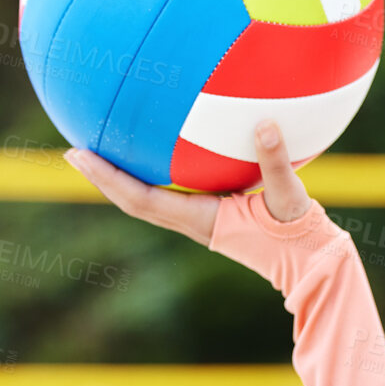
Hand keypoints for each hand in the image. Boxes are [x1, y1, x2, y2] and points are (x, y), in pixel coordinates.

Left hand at [62, 120, 313, 244]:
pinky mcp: (212, 216)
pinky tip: (159, 151)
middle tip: (74, 150)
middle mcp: (193, 222)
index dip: (107, 178)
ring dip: (122, 179)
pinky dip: (153, 175)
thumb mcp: (289, 195)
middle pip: (133, 201)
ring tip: (104, 150)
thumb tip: (263, 124)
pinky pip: (170, 193)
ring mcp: (200, 221)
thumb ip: (276, 161)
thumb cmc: (300, 233)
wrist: (310, 261)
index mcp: (201, 220)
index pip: (141, 199)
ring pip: (148, 200)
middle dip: (102, 177)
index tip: (78, 154)